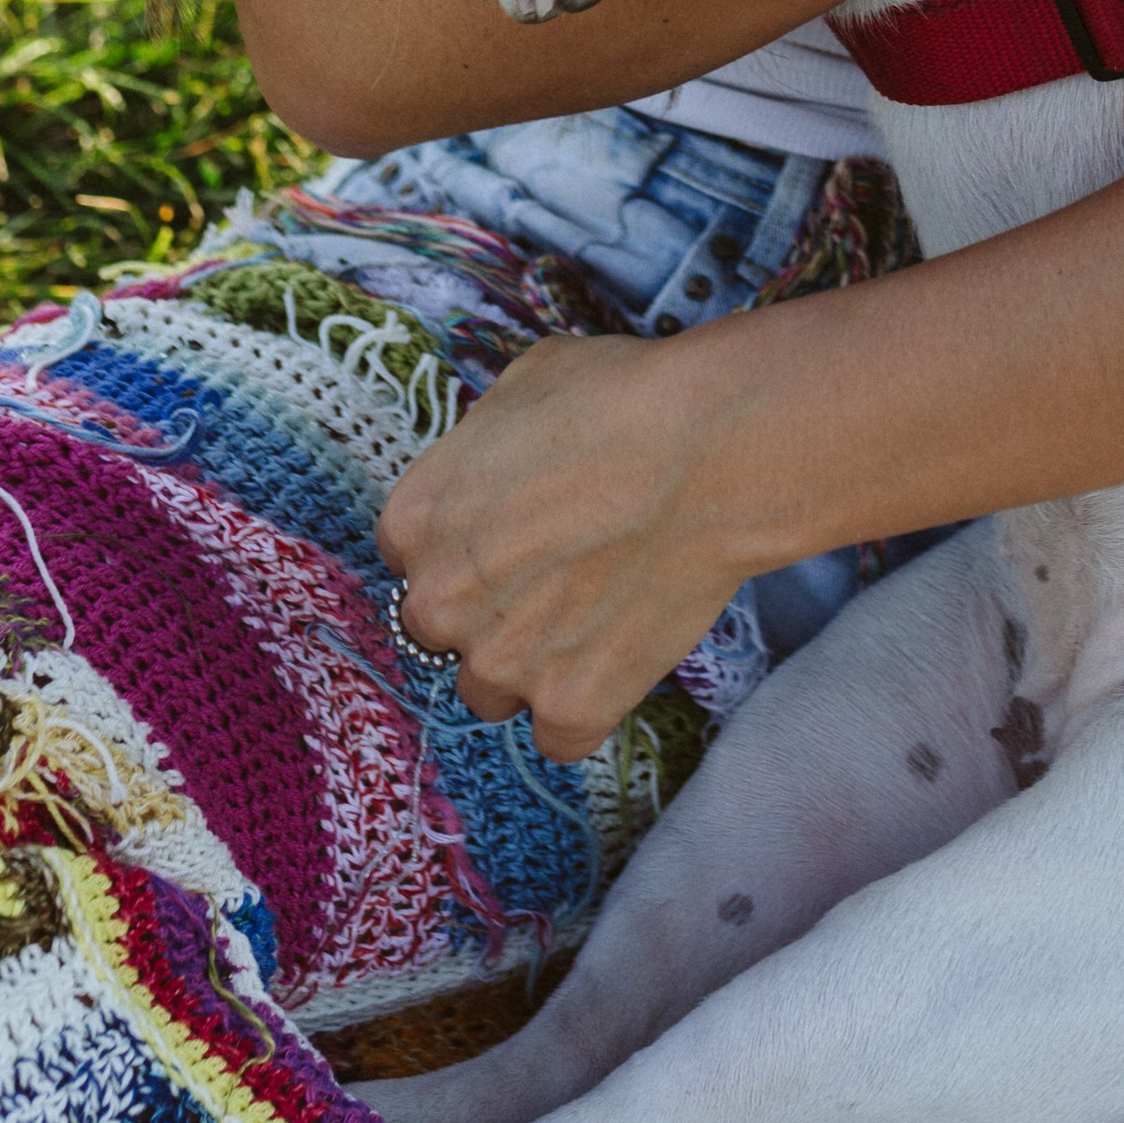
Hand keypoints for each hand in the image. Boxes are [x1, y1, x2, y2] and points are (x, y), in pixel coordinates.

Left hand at [376, 329, 757, 759]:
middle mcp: (440, 601)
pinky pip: (559, 737)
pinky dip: (586, 707)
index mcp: (415, 520)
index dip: (466, 546)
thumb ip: (484, 446)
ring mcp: (502, 663)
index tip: (511, 534)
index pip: (412, 558)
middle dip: (488, 610)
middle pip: (441, 631)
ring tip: (594, 617)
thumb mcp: (525, 385)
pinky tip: (619, 657)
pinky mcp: (569, 707)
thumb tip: (501, 463)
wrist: (712, 453)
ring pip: (490, 692)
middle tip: (558, 575)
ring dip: (530, 665)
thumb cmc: (624, 400)